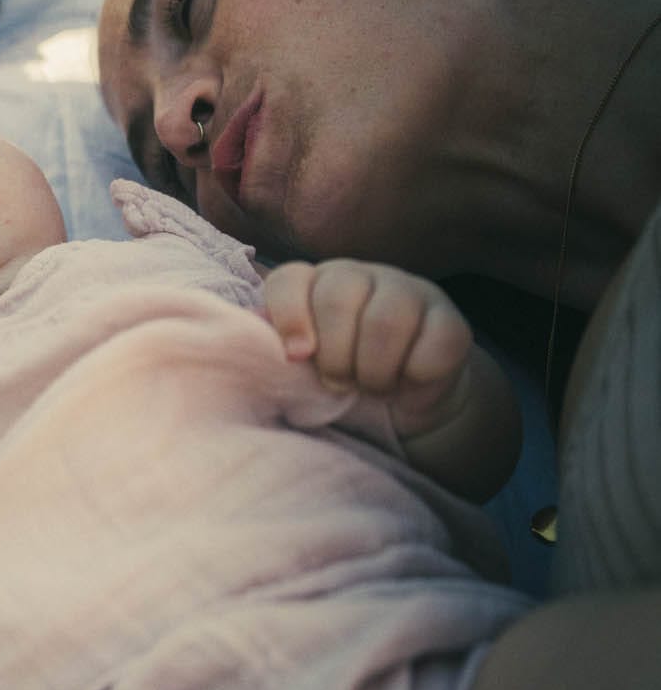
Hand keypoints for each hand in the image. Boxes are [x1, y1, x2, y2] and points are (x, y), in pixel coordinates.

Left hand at [262, 258, 473, 442]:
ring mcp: (411, 293)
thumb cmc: (342, 386)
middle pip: (338, 295)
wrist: (404, 412)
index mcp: (318, 284)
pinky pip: (431, 345)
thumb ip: (270, 348)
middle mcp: (363, 277)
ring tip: (371, 385)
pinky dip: (412, 374)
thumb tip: (237, 334)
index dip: (289, 317)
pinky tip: (406, 381)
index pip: (292, 279)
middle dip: (334, 353)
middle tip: (338, 382)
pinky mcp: (452, 323)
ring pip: (386, 318)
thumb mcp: (301, 371)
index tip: (297, 358)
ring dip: (372, 369)